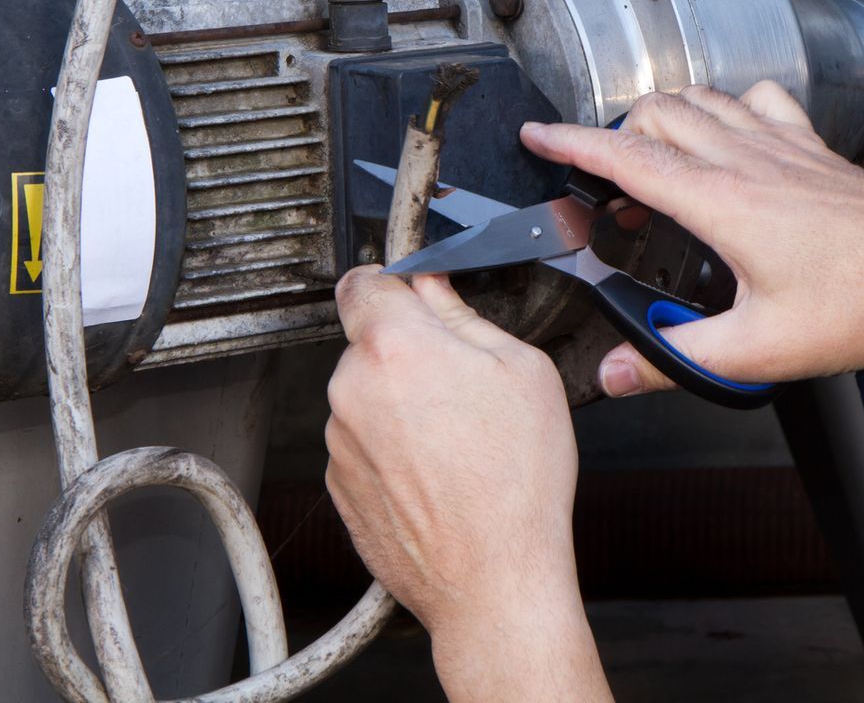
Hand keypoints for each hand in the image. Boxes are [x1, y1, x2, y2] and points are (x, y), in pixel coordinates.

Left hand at [326, 267, 611, 702]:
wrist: (493, 581)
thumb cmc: (516, 483)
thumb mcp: (523, 371)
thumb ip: (466, 317)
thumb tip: (436, 289)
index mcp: (394, 346)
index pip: (363, 280)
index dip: (392, 282)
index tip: (411, 293)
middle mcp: (351, 389)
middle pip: (370, 344)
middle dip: (410, 352)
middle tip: (464, 384)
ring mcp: (340, 442)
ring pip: (368, 396)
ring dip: (401, 405)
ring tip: (459, 442)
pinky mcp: (340, 486)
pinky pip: (365, 445)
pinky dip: (394, 451)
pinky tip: (440, 475)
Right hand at [520, 82, 863, 419]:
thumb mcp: (760, 351)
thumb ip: (678, 359)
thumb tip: (617, 373)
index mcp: (722, 202)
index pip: (626, 156)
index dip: (571, 143)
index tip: (536, 136)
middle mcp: (748, 159)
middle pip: (656, 117)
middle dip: (614, 139)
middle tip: (600, 185)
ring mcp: (784, 146)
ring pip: (702, 100)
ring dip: (664, 120)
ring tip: (652, 166)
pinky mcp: (815, 148)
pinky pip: (758, 100)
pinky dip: (728, 106)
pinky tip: (730, 133)